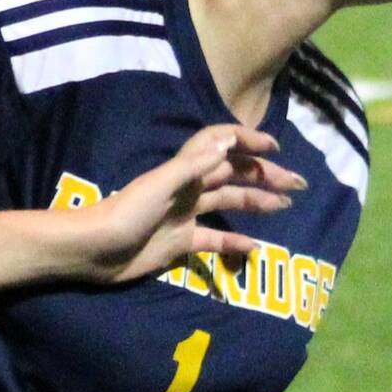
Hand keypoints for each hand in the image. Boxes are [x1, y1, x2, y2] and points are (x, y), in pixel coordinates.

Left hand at [73, 125, 305, 283]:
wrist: (93, 251)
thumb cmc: (123, 214)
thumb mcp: (158, 187)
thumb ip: (192, 165)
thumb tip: (227, 141)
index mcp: (184, 171)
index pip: (220, 145)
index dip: (246, 141)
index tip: (275, 147)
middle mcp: (187, 189)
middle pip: (232, 174)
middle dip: (264, 174)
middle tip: (298, 183)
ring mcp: (184, 216)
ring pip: (228, 204)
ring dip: (256, 202)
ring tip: (285, 204)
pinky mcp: (179, 243)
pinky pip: (214, 241)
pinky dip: (235, 244)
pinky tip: (256, 248)